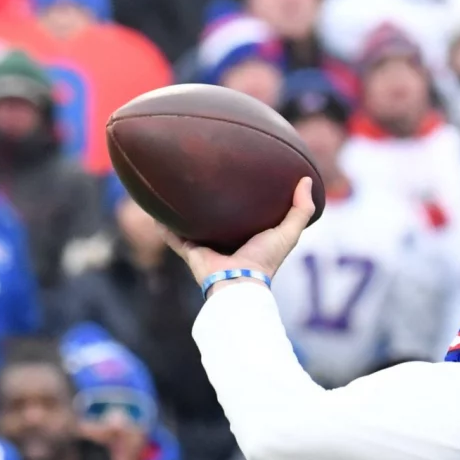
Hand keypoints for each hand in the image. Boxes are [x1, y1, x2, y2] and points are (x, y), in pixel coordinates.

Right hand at [164, 178, 316, 287]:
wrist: (239, 282)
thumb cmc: (264, 260)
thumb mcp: (289, 232)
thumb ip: (300, 210)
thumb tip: (307, 180)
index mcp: (247, 238)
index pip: (244, 216)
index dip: (243, 200)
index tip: (240, 179)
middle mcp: (225, 242)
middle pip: (214, 219)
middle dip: (209, 203)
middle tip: (203, 177)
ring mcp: (206, 247)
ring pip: (191, 225)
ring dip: (182, 211)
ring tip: (172, 188)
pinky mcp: (189, 252)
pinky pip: (172, 236)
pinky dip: (162, 226)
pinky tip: (152, 210)